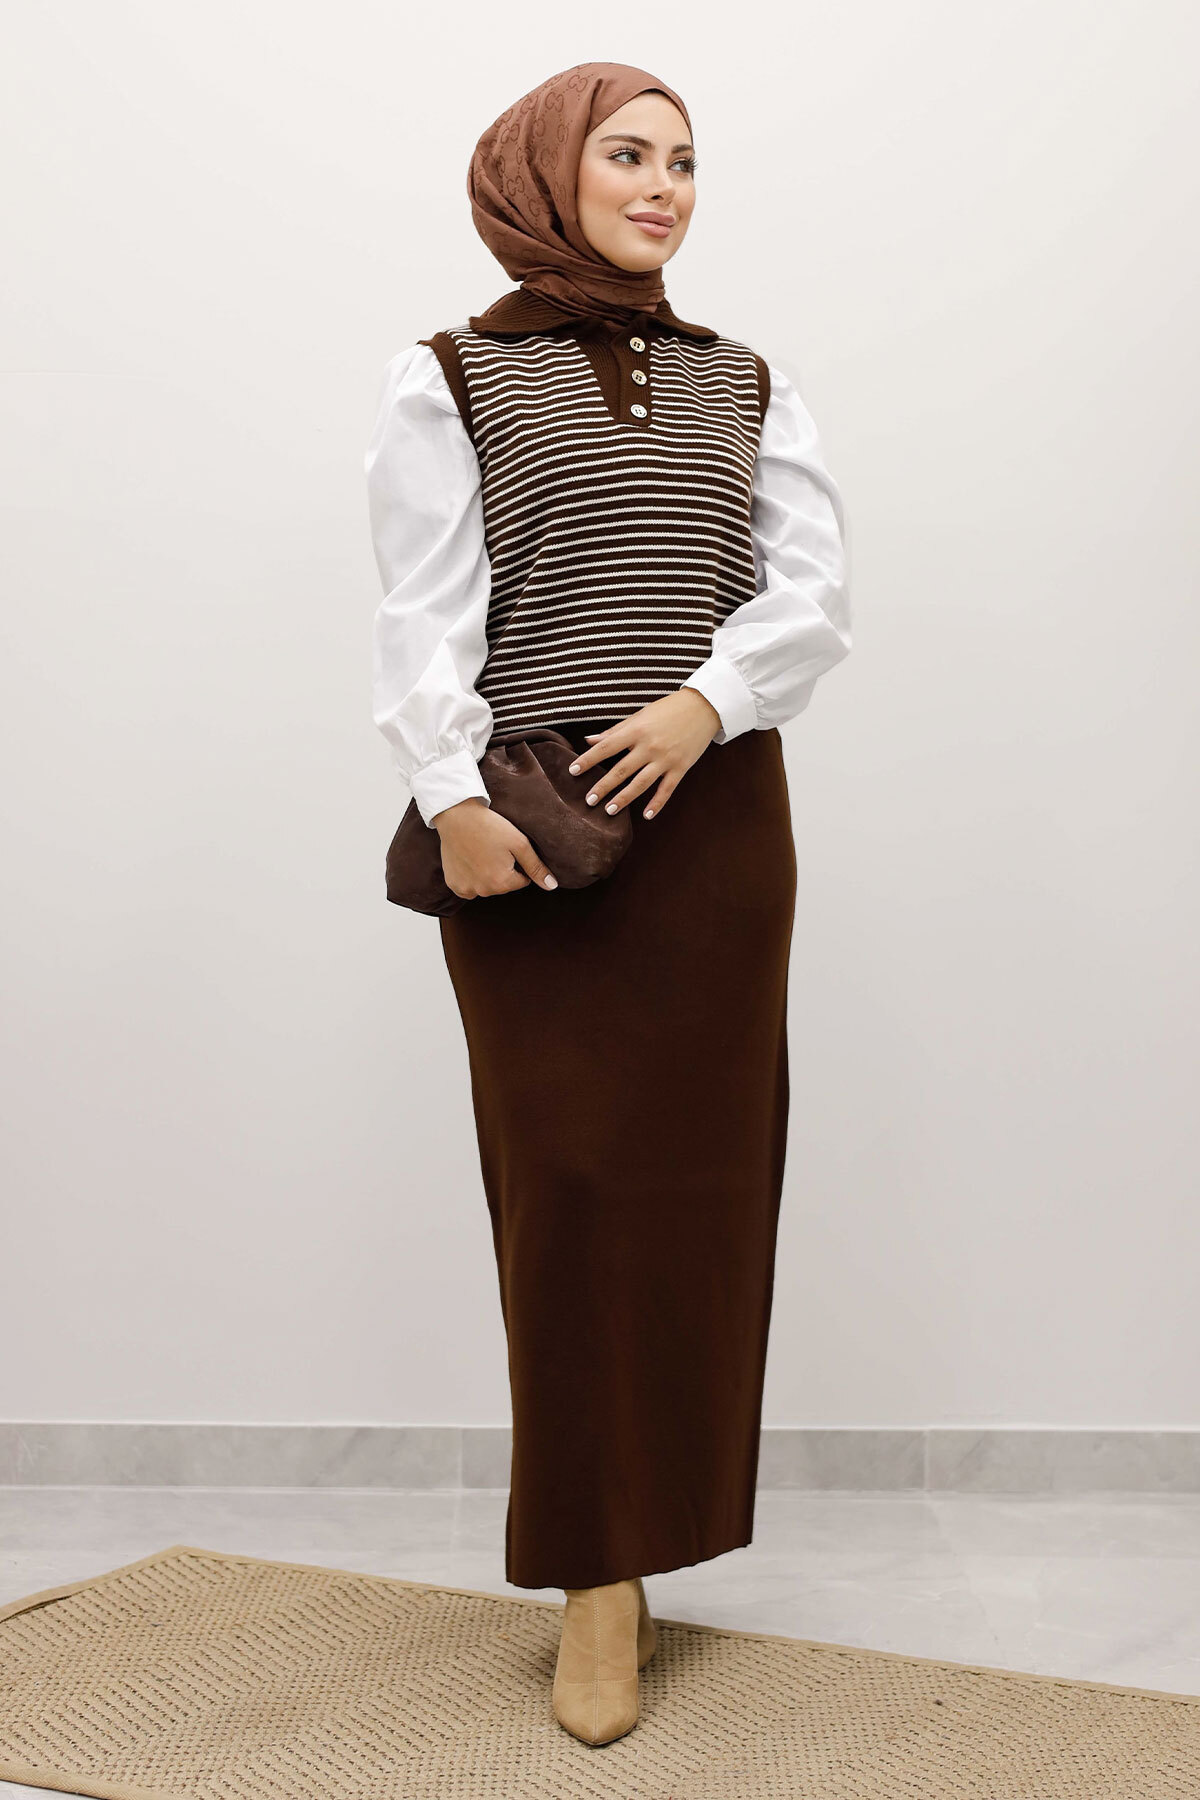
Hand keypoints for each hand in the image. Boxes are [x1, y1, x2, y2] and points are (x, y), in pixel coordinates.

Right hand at [432, 797, 558, 897]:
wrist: (457, 815)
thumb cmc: (490, 826)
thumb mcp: (519, 844)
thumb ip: (536, 867)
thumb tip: (552, 887)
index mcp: (502, 883)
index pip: (522, 881)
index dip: (518, 863)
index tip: (507, 849)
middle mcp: (483, 891)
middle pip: (503, 885)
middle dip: (502, 870)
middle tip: (494, 848)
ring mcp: (466, 889)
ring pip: (486, 886)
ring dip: (486, 874)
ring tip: (481, 852)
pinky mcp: (453, 884)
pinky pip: (469, 887)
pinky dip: (470, 877)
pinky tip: (469, 860)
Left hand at [567, 688, 721, 817]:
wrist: (704, 707)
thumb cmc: (668, 710)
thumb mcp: (640, 716)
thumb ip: (615, 730)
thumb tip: (590, 740)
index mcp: (637, 730)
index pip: (606, 747)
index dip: (588, 759)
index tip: (572, 771)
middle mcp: (650, 746)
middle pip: (621, 770)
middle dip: (603, 786)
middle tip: (588, 800)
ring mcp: (666, 759)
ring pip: (641, 783)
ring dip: (624, 799)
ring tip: (609, 811)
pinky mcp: (681, 767)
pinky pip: (667, 790)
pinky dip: (656, 804)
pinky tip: (646, 816)